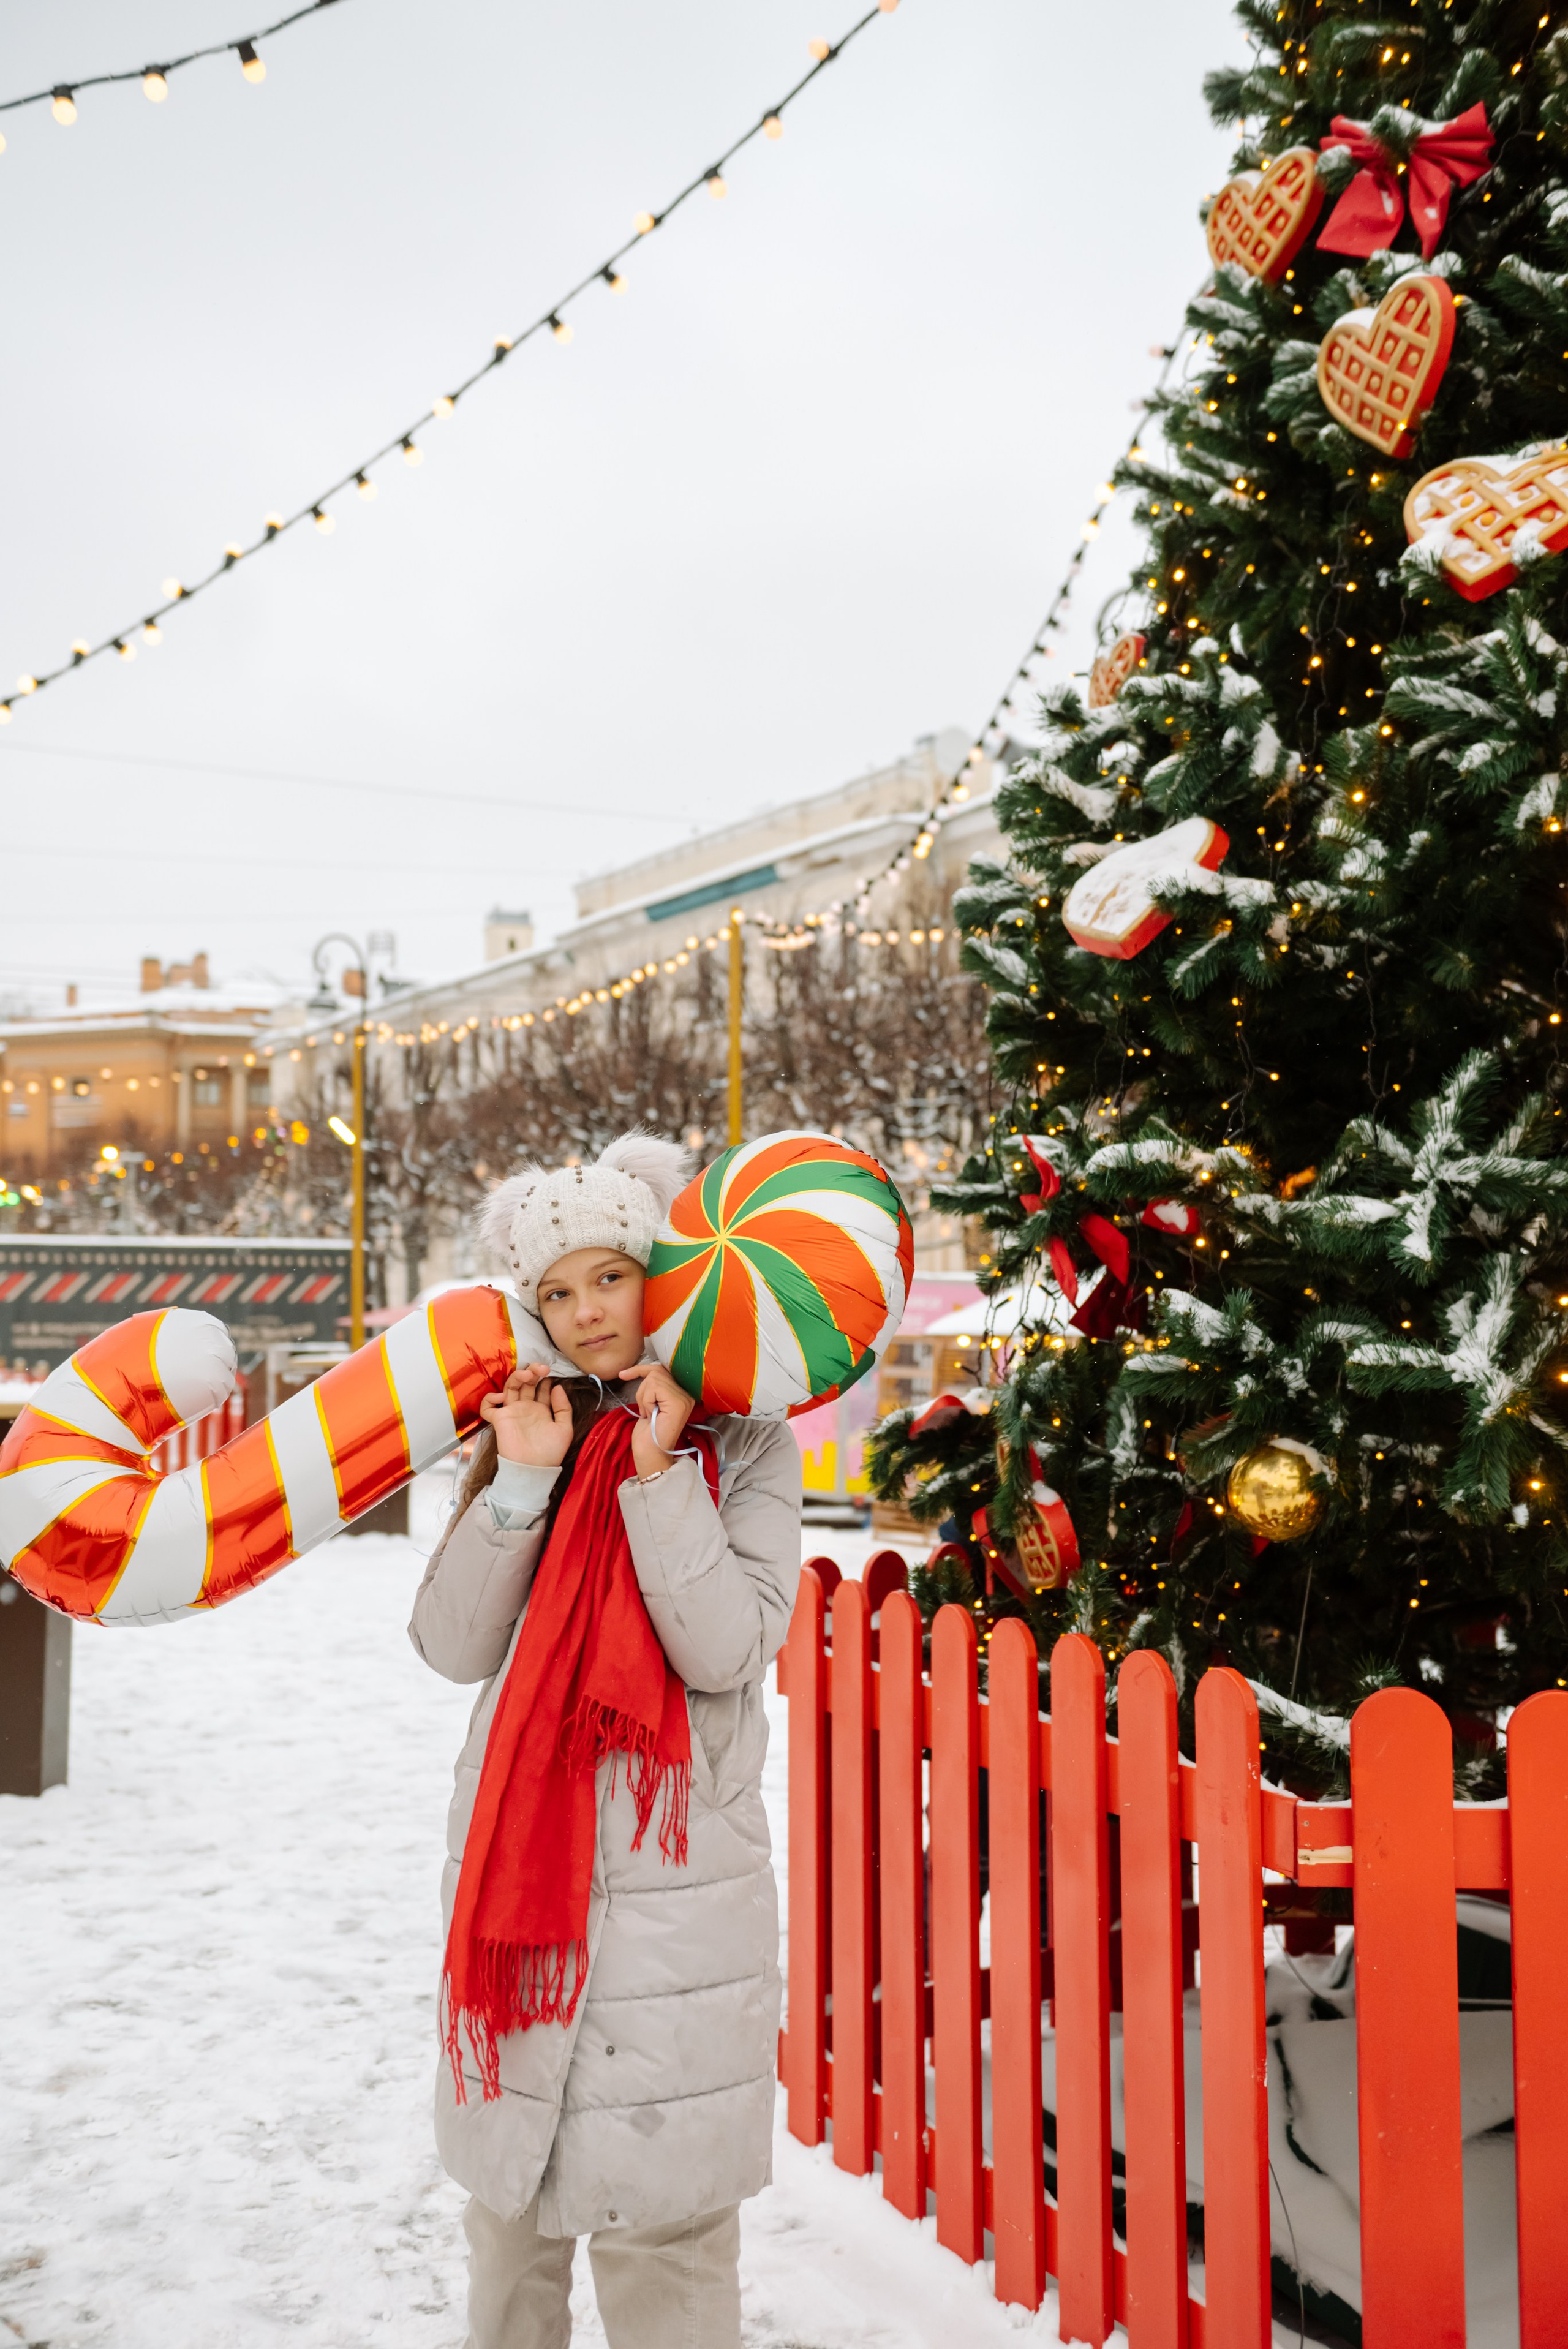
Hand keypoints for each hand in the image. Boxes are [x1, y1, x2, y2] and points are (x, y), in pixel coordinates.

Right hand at [479, 1363, 573, 1466]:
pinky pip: (488, 1406)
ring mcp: (512, 1412)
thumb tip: (558, 1387)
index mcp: (541, 1410)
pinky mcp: (499, 1419)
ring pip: (509, 1387)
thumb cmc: (550, 1452)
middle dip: (533, 1371)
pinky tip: (502, 1397)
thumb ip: (563, 1407)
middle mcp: (526, 1408)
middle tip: (542, 1368)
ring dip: (517, 1376)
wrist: (534, 1469)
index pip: (541, 1388)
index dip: (545, 1379)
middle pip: (525, 1383)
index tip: (551, 1374)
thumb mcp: (564, 1429)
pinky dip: (490, 1398)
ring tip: (528, 1375)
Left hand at [619, 1361, 696, 1479]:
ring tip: (649, 1414)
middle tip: (644, 1410)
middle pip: (656, 1371)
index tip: (623, 1374)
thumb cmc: (647, 1433)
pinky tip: (650, 1415)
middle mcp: (687, 1394)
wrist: (650, 1454)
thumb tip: (645, 1372)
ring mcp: (684, 1398)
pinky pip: (654, 1388)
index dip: (641, 1369)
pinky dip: (646, 1401)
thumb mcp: (649, 1404)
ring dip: (643, 1397)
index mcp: (682, 1394)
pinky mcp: (678, 1403)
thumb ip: (654, 1388)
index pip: (662, 1369)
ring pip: (653, 1378)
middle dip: (642, 1389)